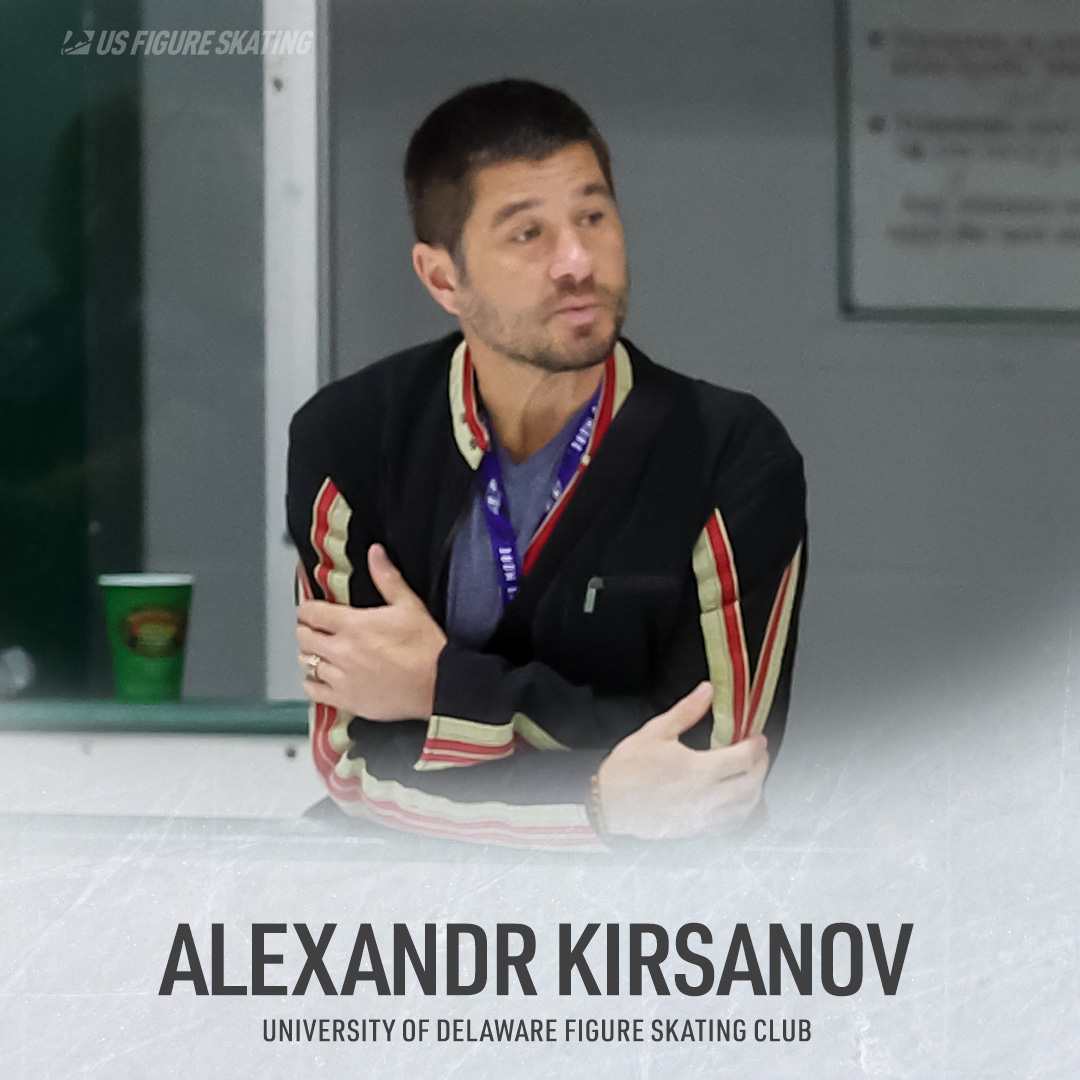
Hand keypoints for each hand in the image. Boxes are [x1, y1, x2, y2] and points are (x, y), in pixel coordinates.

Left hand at [296, 544, 446, 719]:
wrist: (438, 684)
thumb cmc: (426, 648)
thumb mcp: (410, 605)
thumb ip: (387, 578)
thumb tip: (376, 554)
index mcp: (353, 625)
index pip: (311, 612)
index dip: (307, 608)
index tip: (310, 608)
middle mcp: (341, 651)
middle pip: (304, 637)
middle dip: (307, 629)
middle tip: (316, 628)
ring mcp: (341, 678)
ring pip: (306, 663)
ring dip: (311, 656)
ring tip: (321, 653)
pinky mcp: (346, 700)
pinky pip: (314, 691)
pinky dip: (314, 683)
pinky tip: (322, 679)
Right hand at [596, 682, 768, 838]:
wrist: (607, 803)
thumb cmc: (627, 770)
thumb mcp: (656, 731)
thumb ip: (686, 711)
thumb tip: (706, 692)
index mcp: (699, 770)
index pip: (743, 758)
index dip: (756, 747)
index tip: (758, 739)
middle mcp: (705, 797)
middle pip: (750, 784)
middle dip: (761, 767)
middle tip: (760, 755)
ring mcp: (701, 817)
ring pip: (744, 808)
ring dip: (755, 791)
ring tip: (753, 777)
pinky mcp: (695, 831)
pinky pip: (729, 825)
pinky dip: (741, 814)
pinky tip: (738, 804)